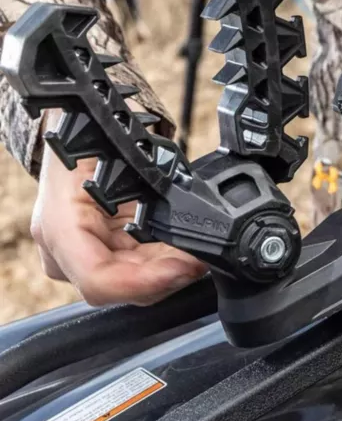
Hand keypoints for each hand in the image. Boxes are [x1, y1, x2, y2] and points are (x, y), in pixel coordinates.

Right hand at [30, 130, 207, 306]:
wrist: (75, 133)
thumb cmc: (89, 138)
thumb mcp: (117, 151)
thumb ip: (147, 178)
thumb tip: (186, 193)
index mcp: (59, 225)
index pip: (98, 279)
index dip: (146, 283)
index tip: (185, 268)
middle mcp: (62, 251)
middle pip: (121, 287)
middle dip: (169, 275)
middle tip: (204, 257)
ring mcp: (77, 259)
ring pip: (132, 284)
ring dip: (171, 270)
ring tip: (200, 251)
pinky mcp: (97, 256)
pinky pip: (134, 270)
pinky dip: (163, 263)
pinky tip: (184, 251)